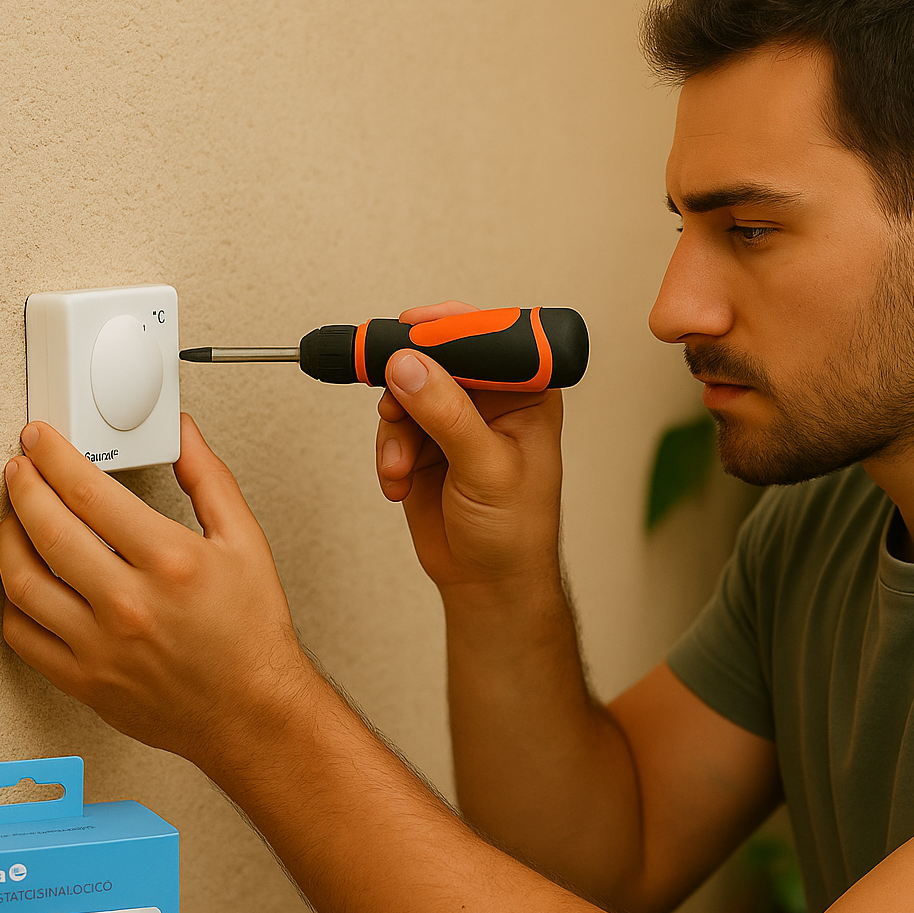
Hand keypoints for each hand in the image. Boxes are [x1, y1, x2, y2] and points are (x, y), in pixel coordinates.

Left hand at [0, 415, 320, 760]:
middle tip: (18, 467)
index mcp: (170, 562)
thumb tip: (183, 433)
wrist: (251, 711)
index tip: (41, 440)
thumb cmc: (251, 633)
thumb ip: (208, 480)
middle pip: (47, 529)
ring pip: (22, 581)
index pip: (90, 492)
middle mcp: (129, 603)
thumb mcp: (246, 542)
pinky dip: (14, 599)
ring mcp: (99, 645)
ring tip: (13, 517)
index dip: (54, 456)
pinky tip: (25, 578)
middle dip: (22, 486)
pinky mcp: (82, 679)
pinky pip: (22, 633)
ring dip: (6, 538)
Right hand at [375, 301, 564, 594]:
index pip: (488, 338)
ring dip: (395, 430)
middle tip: (391, 401)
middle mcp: (490, 399)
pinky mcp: (424, 444)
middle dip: (407, 383)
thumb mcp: (488, 468)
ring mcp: (454, 420)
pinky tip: (399, 483)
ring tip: (401, 467)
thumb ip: (448, 414)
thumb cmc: (516, 531)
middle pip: (435, 357)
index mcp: (526, 392)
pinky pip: (391, 427)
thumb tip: (409, 367)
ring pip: (405, 391)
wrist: (488, 583)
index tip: (410, 331)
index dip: (448, 328)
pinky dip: (387, 454)